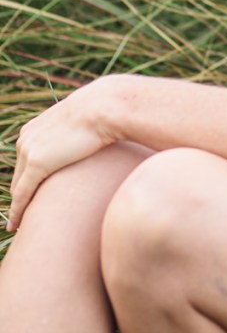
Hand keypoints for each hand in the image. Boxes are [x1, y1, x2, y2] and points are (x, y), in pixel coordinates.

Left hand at [8, 77, 117, 230]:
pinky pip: (22, 195)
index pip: (25, 160)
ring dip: (21, 205)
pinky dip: (17, 212)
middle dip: (22, 194)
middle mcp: (25, 139)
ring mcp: (29, 150)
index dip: (28, 179)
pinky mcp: (37, 164)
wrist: (104, 106)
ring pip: (19, 187)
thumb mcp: (81, 121)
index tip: (30, 194)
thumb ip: (74, 131)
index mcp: (33, 128)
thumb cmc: (102, 111)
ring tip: (22, 224)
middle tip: (26, 214)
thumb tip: (86, 134)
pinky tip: (16, 226)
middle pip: (19, 175)